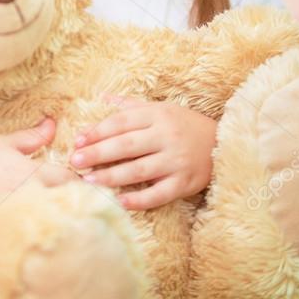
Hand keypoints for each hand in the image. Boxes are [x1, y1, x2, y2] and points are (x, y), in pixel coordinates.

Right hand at [0, 118, 78, 236]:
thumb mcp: (0, 143)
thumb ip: (31, 137)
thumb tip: (53, 124)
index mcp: (30, 172)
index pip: (71, 181)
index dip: (82, 185)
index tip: (85, 188)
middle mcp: (24, 197)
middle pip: (65, 208)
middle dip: (75, 208)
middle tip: (80, 211)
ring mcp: (9, 219)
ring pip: (46, 228)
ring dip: (55, 227)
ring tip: (60, 229)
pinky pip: (19, 242)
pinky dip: (27, 241)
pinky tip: (31, 243)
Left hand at [69, 96, 216, 210]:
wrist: (224, 143)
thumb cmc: (184, 125)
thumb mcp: (161, 109)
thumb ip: (130, 106)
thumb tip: (101, 97)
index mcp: (158, 115)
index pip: (122, 122)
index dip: (98, 131)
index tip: (77, 140)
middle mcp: (167, 136)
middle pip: (127, 145)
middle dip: (98, 154)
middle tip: (75, 161)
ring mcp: (177, 160)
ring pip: (139, 170)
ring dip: (112, 177)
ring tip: (89, 181)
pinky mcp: (185, 182)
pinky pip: (159, 193)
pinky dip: (139, 199)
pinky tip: (120, 202)